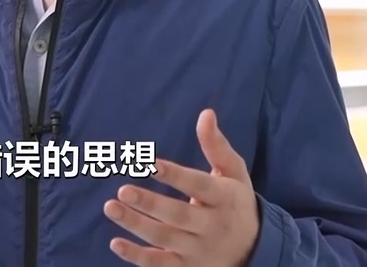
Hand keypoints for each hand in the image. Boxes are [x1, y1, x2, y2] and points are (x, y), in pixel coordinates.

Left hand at [103, 109, 258, 266]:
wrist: (256, 250)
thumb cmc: (236, 203)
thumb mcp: (234, 173)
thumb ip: (217, 146)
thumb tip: (205, 114)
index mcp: (224, 198)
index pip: (198, 185)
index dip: (175, 175)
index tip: (150, 162)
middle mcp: (212, 226)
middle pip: (178, 215)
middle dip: (149, 203)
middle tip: (122, 189)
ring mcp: (199, 250)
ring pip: (165, 239)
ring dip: (136, 224)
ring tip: (110, 207)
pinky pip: (160, 265)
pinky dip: (138, 257)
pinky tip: (116, 243)